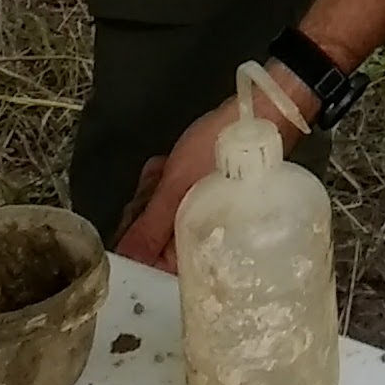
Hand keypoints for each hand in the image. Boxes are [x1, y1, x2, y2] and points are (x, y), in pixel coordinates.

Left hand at [114, 71, 314, 270]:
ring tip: (167, 169)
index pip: (152, 270)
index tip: (131, 224)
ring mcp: (199, 220)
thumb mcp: (178, 189)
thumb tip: (126, 263)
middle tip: (156, 187)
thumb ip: (149, 230)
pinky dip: (163, 181)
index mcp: (198, 251)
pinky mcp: (198, 200)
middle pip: (148, 242)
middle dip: (143, 211)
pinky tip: (170, 164)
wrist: (257, 114)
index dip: (132, 247)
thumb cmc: (224, 153)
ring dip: (152, 191)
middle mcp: (200, 243)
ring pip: (153, 218)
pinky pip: (167, 201)